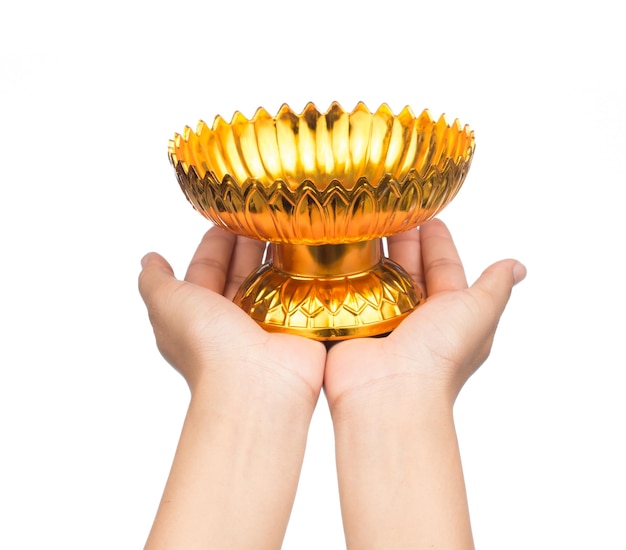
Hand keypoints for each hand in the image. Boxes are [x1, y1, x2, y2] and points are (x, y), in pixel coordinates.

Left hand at [139, 225, 325, 405]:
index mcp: (198, 314)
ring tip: (285, 224)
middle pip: (239, 271)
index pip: (205, 270)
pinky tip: (306, 250)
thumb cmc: (207, 345)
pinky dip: (300, 272)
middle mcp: (231, 319)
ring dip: (275, 254)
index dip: (214, 244)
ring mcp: (265, 324)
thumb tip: (149, 260)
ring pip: (270, 280)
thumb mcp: (166, 303)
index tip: (227, 214)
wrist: (256, 382)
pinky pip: (297, 293)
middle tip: (260, 213)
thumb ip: (155, 281)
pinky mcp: (296, 326)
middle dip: (246, 242)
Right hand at [324, 217, 525, 408]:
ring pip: (379, 278)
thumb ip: (494, 287)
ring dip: (374, 252)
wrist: (390, 390)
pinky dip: (349, 274)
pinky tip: (342, 251)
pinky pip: (351, 292)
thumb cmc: (440, 354)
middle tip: (391, 209)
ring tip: (365, 222)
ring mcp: (383, 321)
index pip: (443, 266)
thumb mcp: (479, 312)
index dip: (438, 241)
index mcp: (448, 312)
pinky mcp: (353, 325)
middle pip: (409, 268)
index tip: (428, 214)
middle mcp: (416, 316)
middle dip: (403, 240)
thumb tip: (518, 267)